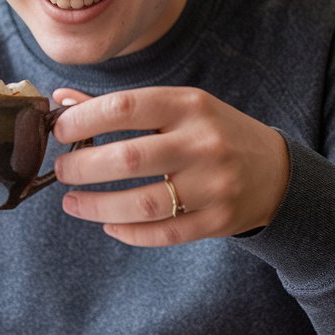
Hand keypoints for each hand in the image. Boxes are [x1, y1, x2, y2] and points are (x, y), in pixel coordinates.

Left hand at [52, 86, 289, 246]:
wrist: (274, 171)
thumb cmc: (212, 133)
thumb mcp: (176, 107)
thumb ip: (121, 107)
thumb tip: (61, 101)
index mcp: (189, 105)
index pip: (126, 107)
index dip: (84, 119)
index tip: (59, 131)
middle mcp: (203, 142)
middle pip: (129, 158)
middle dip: (82, 167)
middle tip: (60, 171)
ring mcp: (214, 185)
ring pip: (144, 203)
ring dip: (97, 206)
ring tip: (72, 202)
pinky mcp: (219, 220)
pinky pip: (164, 233)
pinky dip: (129, 232)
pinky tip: (108, 224)